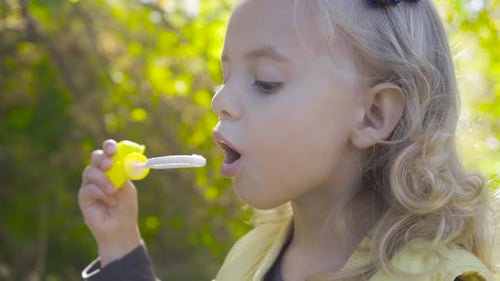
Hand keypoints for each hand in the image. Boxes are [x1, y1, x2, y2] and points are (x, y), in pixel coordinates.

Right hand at [79, 139, 141, 265]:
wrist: (120, 227)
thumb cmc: (126, 206)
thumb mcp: (128, 188)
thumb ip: (122, 174)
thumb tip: (120, 161)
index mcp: (113, 168)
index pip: (108, 151)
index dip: (109, 147)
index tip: (113, 149)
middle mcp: (100, 173)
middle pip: (95, 157)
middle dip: (102, 158)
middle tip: (109, 164)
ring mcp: (90, 184)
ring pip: (90, 172)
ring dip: (103, 180)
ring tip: (113, 191)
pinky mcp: (83, 196)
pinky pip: (89, 188)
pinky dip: (101, 193)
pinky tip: (110, 202)